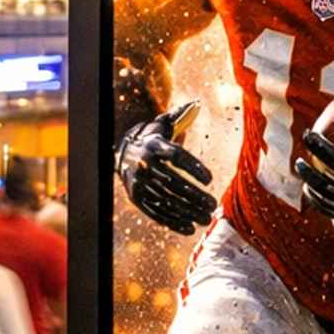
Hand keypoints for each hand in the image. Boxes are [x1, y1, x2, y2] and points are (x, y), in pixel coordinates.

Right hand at [116, 101, 216, 233]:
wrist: (121, 153)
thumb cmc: (151, 139)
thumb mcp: (162, 126)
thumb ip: (180, 117)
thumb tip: (196, 105)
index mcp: (154, 145)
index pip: (176, 156)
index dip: (193, 168)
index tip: (210, 179)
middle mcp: (144, 164)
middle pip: (173, 182)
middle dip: (194, 196)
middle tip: (212, 205)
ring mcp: (139, 183)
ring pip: (165, 200)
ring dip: (187, 211)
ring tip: (205, 218)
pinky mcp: (136, 198)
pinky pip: (155, 212)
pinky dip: (172, 222)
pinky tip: (189, 228)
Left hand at [296, 106, 333, 262]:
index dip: (319, 146)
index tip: (308, 134)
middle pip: (320, 185)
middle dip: (307, 171)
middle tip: (299, 161)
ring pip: (322, 203)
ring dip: (311, 189)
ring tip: (306, 180)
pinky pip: (333, 217)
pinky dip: (326, 206)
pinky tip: (323, 199)